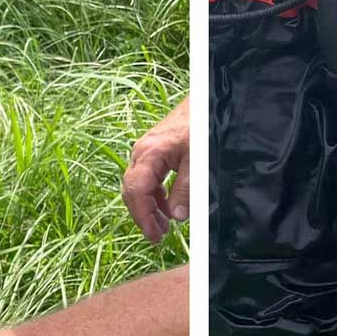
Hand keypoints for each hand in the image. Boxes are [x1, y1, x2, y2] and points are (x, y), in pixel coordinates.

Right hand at [122, 96, 189, 243]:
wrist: (204, 99)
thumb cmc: (200, 126)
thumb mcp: (196, 162)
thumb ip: (185, 190)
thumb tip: (175, 217)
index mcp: (148, 154)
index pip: (137, 192)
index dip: (143, 217)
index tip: (154, 236)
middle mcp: (141, 152)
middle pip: (132, 191)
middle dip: (143, 215)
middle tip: (158, 236)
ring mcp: (146, 150)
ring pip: (138, 185)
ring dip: (148, 207)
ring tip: (164, 226)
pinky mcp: (154, 150)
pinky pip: (147, 177)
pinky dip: (154, 195)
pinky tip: (167, 205)